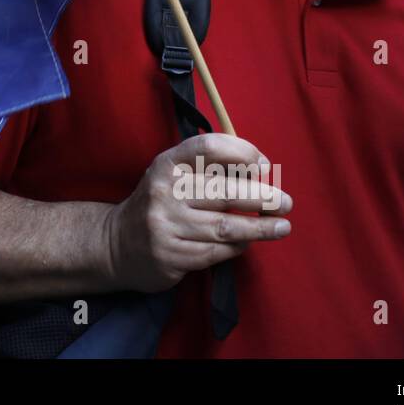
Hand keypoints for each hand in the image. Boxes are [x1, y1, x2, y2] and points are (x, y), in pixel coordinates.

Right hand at [104, 132, 291, 292]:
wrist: (116, 243)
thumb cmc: (159, 203)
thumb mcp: (172, 175)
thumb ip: (208, 169)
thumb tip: (260, 170)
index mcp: (166, 164)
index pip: (209, 148)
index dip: (242, 153)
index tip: (264, 167)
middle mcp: (164, 192)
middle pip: (224, 191)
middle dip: (263, 197)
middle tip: (287, 202)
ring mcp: (166, 226)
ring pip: (226, 227)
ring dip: (261, 228)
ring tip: (283, 226)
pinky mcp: (171, 256)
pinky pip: (216, 251)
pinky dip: (238, 246)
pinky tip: (247, 242)